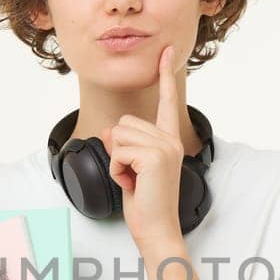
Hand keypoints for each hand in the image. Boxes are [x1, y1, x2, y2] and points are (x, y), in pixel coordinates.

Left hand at [100, 43, 186, 249]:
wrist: (156, 228)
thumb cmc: (145, 202)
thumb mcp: (130, 167)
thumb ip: (124, 144)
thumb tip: (109, 131)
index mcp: (169, 140)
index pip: (166, 102)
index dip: (164, 75)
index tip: (165, 51)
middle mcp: (170, 140)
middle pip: (124, 123)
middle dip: (118, 150)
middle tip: (134, 175)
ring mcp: (164, 147)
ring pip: (118, 135)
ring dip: (117, 161)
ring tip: (134, 180)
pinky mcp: (154, 157)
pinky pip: (118, 151)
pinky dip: (118, 170)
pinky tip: (133, 184)